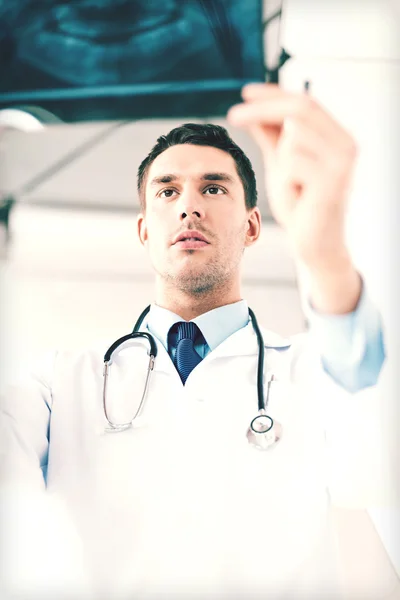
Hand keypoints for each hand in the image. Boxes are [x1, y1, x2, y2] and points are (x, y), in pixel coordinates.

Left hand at [227, 83, 357, 270]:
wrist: (315, 245)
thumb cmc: (301, 206)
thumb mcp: (281, 165)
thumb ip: (272, 137)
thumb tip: (253, 110)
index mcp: (336, 136)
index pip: (304, 101)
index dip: (273, 94)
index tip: (245, 93)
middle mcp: (345, 144)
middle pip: (300, 108)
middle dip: (262, 109)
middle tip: (233, 115)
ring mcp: (342, 161)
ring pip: (293, 137)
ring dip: (280, 163)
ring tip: (292, 189)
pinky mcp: (333, 180)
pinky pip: (292, 163)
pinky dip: (285, 181)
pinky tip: (298, 199)